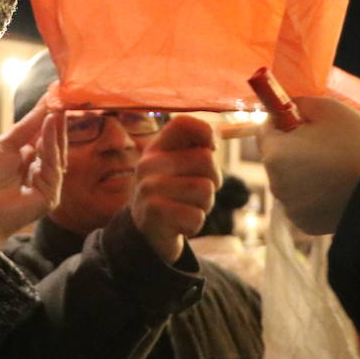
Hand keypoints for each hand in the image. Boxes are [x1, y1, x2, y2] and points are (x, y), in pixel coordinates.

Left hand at [0, 98, 66, 258]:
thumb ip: (25, 127)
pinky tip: (49, 128)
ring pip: (56, 153)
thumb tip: (44, 105)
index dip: (49, 115)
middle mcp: (39, 170)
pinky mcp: (49, 196)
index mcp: (27, 158)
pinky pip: (53, 167)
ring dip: (55, 130)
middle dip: (57, 121)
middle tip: (61, 98)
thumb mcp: (2, 145)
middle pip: (54, 142)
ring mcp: (46, 184)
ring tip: (55, 110)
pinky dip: (51, 146)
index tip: (55, 94)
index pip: (43, 134)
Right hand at [131, 115, 219, 262]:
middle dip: (213, 181)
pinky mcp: (153, 213)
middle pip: (206, 160)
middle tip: (198, 193)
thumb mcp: (180, 168)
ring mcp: (148, 188)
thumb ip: (196, 150)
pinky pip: (196, 217)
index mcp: (157, 149)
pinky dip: (194, 225)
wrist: (146, 235)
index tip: (209, 148)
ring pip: (205, 190)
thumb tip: (211, 143)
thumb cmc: (174, 197)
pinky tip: (178, 224)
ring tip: (186, 208)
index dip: (205, 132)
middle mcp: (149, 164)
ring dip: (204, 205)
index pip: (183, 123)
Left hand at [260, 96, 359, 234]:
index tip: (303, 122)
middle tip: (326, 145)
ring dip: (303, 173)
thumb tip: (286, 107)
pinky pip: (302, 202)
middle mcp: (276, 184)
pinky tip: (336, 188)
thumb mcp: (329, 109)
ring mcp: (290, 208)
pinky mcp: (305, 224)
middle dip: (294, 149)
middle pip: (277, 158)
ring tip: (336, 168)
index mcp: (276, 155)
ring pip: (290, 181)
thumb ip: (299, 104)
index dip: (283, 123)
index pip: (265, 132)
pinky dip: (313, 195)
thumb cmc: (359, 144)